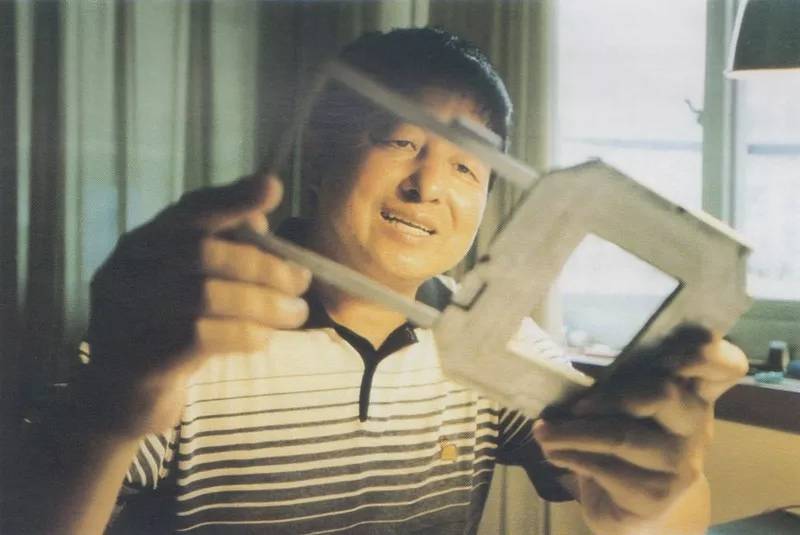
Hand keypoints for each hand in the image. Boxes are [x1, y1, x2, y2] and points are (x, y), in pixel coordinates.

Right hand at [80, 175, 310, 438]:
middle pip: (201, 251)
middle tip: (302, 281)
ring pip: (204, 295)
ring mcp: (124, 316)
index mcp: (142, 245)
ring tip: (294, 314)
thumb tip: (261, 219)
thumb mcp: (195, 289)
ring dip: (262, 303)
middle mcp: (124, 272)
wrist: (121, 401)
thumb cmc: (169, 335)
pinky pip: (198, 337)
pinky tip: (263, 339)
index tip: (273, 188)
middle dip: (263, 264)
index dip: (232, 198)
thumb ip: (223, 253)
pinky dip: (243, 334)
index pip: (189, 211)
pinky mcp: (137, 359)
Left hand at [533, 325, 747, 534]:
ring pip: (624, 435)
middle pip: (662, 393)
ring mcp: (681, 461)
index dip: (704, 353)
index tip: (666, 351)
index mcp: (693, 392)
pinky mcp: (657, 493)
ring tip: (544, 432)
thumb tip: (565, 377)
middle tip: (575, 406)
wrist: (640, 511)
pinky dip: (571, 455)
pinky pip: (606, 467)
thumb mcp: (629, 408)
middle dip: (609, 396)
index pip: (724, 366)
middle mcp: (696, 424)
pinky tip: (553, 452)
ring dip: (574, 432)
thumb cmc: (631, 445)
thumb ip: (619, 385)